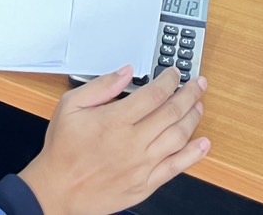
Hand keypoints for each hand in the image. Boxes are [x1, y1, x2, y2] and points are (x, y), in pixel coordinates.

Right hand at [19, 68, 208, 214]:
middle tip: (198, 84)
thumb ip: (101, 86)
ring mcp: (142, 164)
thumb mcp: (70, 106)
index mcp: (116, 120)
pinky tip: (203, 144)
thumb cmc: (63, 149)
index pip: (154, 94)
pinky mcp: (146, 184)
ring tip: (199, 106)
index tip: (175, 73)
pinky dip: (194, 154)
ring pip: (179, 136)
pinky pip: (176, 167)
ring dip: (193, 118)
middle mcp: (133, 141)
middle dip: (189, 94)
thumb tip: (126, 72)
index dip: (170, 80)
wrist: (58, 189)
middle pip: (172, 112)